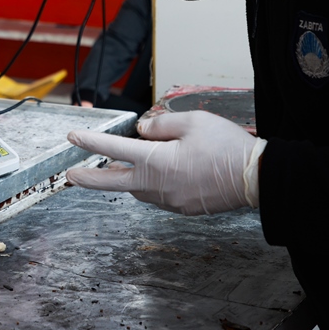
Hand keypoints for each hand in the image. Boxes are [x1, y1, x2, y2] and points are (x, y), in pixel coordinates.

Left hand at [66, 111, 267, 214]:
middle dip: (89, 178)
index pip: (113, 149)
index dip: (90, 142)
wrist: (257, 178)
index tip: (73, 138)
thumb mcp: (192, 122)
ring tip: (118, 166)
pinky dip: (149, 183)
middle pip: (113, 182)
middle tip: (71, 175)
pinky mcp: (182, 207)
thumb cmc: (227, 147)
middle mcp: (157, 185)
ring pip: (137, 188)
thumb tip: (142, 130)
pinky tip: (157, 173)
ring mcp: (169, 200)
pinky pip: (156, 195)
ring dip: (125, 178)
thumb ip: (161, 124)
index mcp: (156, 161)